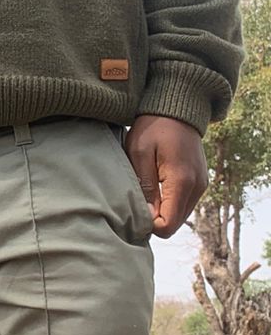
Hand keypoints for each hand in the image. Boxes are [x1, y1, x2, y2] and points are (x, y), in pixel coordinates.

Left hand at [125, 114, 208, 237]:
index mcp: (181, 181)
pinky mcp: (200, 182)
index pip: (168, 225)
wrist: (178, 109)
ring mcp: (201, 185)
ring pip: (179, 216)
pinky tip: (156, 189)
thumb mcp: (140, 154)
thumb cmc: (153, 127)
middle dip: (155, 220)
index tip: (134, 210)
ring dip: (162, 212)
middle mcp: (197, 187)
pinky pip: (184, 204)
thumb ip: (145, 187)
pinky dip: (170, 204)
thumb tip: (147, 217)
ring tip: (145, 193)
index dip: (149, 225)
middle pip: (174, 224)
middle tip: (136, 202)